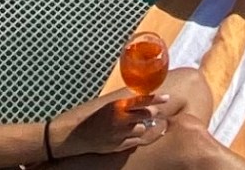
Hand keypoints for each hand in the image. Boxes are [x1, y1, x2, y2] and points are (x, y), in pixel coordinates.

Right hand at [54, 92, 181, 158]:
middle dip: (151, 114)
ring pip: (142, 129)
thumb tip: (143, 102)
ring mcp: (120, 134)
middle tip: (152, 112)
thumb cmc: (94, 117)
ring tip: (134, 124)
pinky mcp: (119, 146)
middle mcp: (120, 119)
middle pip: (146, 115)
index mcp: (117, 106)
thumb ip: (125, 104)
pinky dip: (138, 137)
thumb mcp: (109, 105)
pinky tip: (136, 134)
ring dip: (143, 127)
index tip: (167, 97)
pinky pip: (136, 141)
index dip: (155, 99)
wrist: (77, 135)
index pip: (141, 100)